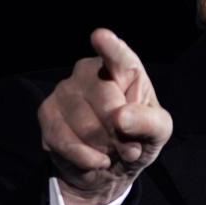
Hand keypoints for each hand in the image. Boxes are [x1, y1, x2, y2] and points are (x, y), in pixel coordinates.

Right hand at [37, 28, 172, 204]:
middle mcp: (90, 71)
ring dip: (103, 149)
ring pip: (84, 124)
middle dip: (120, 133)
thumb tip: (121, 118)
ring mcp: (64, 90)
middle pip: (105, 101)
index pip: (118, 56)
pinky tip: (95, 160)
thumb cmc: (138, 138)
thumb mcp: (158, 133)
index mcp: (124, 69)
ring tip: (111, 152)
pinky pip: (63, 139)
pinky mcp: (46, 112)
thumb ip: (149, 123)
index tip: (101, 36)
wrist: (108, 167)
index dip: (110, 47)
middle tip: (130, 148)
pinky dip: (84, 158)